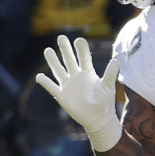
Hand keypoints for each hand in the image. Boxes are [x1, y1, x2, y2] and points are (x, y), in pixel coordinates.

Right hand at [35, 35, 122, 151]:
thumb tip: (116, 60)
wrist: (97, 118)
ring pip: (58, 70)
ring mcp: (68, 85)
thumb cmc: (105, 102)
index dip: (81, 49)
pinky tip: (39, 76)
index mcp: (88, 73)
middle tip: (61, 37)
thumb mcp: (108, 87)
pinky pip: (51, 87)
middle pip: (69, 60)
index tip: (78, 40)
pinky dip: (45, 82)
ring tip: (47, 50)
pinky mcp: (61, 95)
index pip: (83, 57)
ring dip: (53, 61)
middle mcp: (76, 76)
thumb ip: (111, 74)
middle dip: (65, 49)